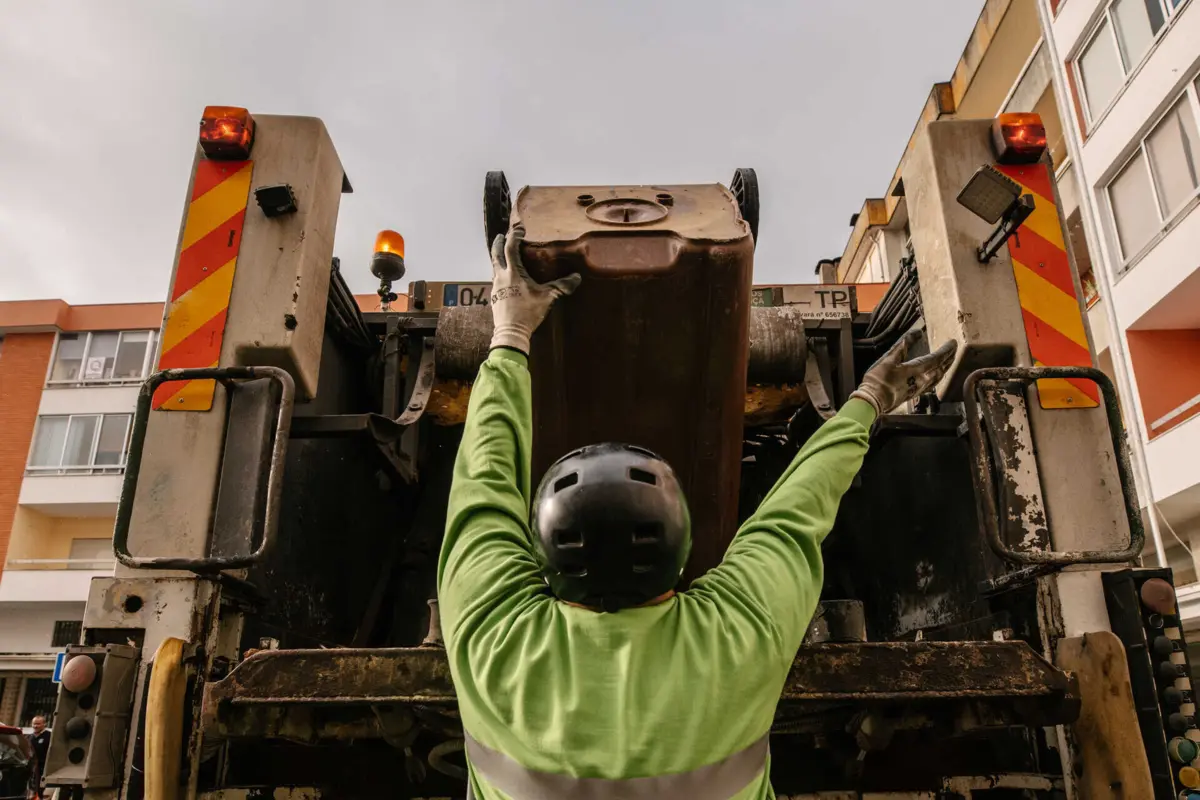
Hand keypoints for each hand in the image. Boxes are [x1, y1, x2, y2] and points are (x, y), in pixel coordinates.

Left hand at [489, 223, 580, 353]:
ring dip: (498, 257)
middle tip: (502, 235)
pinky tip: (505, 275)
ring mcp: (496, 286)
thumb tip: (577, 278)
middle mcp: (501, 276)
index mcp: (513, 273)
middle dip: (499, 243)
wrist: (510, 332)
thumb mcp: (547, 297)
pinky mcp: (495, 296)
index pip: (511, 248)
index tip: (519, 229)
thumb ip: (562, 286)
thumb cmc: (528, 313)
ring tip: (503, 253)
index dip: (514, 236)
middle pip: (496, 254)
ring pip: (494, 266)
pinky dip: (500, 271)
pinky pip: (496, 278)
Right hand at [850, 331, 957, 415]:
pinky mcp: (914, 394)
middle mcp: (922, 380)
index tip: (953, 342)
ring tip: (949, 361)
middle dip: (949, 358)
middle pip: (941, 368)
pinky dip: (938, 377)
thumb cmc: (879, 380)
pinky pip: (932, 384)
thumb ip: (904, 344)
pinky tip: (936, 376)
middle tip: (955, 349)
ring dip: (946, 367)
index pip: (937, 358)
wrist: (873, 402)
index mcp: (917, 370)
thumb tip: (917, 332)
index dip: (946, 350)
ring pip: (938, 377)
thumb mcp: (889, 358)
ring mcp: (919, 388)